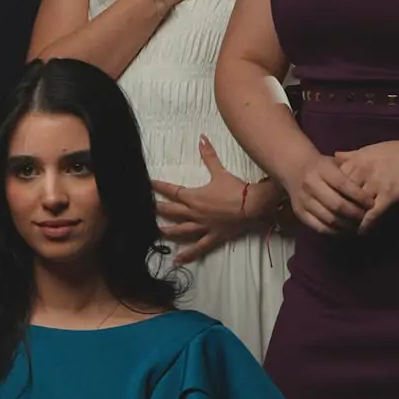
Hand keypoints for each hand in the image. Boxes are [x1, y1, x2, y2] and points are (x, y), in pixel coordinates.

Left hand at [153, 137, 278, 264]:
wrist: (253, 206)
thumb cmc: (236, 189)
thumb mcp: (220, 171)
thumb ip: (209, 155)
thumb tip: (201, 137)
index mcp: (194, 197)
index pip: (172, 191)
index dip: (159, 187)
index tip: (148, 183)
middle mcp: (195, 213)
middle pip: (172, 211)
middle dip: (157, 209)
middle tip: (144, 209)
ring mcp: (203, 227)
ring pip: (181, 230)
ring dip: (168, 231)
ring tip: (157, 231)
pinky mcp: (213, 237)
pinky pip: (198, 248)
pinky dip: (188, 255)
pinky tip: (177, 260)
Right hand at [281, 147, 374, 235]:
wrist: (294, 168)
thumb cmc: (323, 167)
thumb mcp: (335, 162)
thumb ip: (351, 174)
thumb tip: (371, 192)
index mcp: (321, 170)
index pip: (343, 185)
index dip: (359, 196)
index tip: (372, 203)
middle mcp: (310, 185)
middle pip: (336, 205)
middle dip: (355, 213)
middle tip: (366, 217)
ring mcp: (303, 200)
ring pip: (329, 219)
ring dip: (347, 225)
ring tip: (358, 226)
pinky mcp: (300, 213)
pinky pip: (319, 227)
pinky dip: (335, 232)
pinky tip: (345, 230)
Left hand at [335, 139, 398, 231]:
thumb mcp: (377, 148)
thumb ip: (354, 154)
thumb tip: (335, 155)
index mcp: (360, 157)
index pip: (334, 177)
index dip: (329, 191)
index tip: (324, 202)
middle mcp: (365, 169)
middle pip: (340, 193)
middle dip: (335, 207)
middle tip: (331, 220)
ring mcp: (377, 182)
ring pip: (354, 205)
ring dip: (348, 219)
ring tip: (343, 230)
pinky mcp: (390, 195)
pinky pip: (371, 214)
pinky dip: (364, 226)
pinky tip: (360, 233)